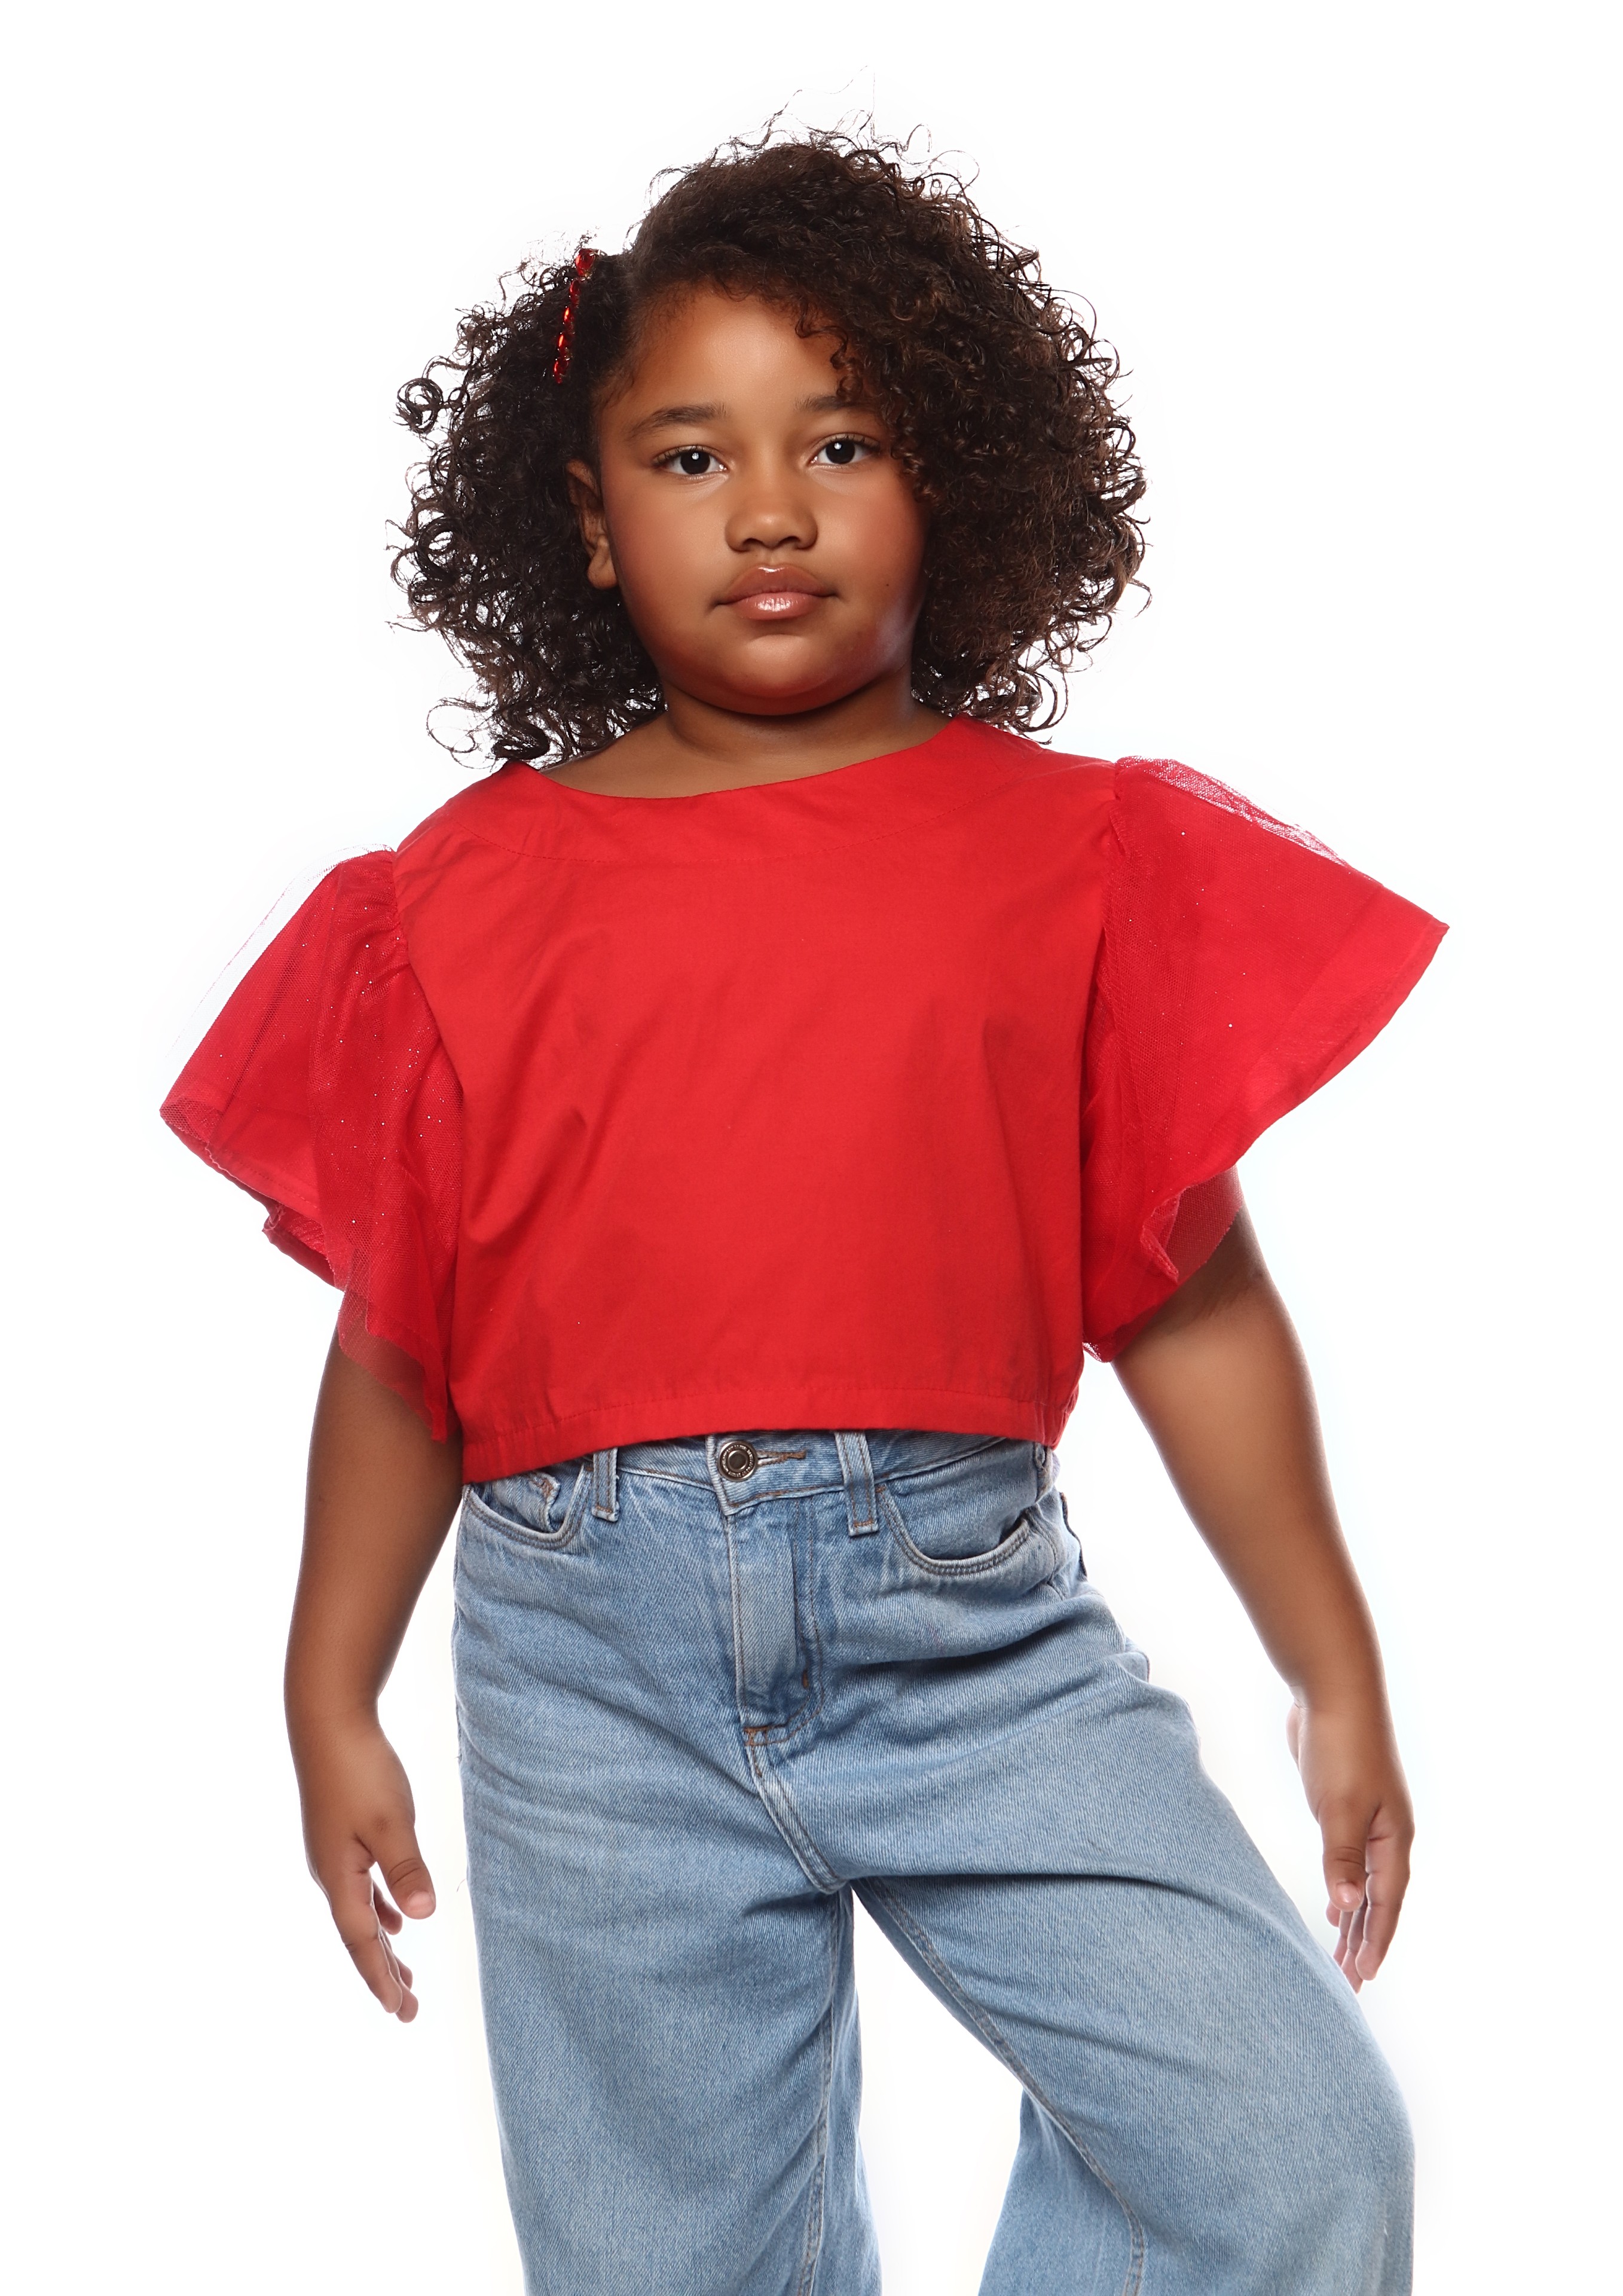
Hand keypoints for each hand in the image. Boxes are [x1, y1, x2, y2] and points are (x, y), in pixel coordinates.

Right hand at [291, 1713, 436, 2019]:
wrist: (327, 1721)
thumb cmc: (359, 1769)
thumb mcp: (390, 1821)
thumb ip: (405, 1868)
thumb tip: (422, 1916)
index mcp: (339, 1877)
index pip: (362, 1942)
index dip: (381, 1977)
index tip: (400, 2010)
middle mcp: (330, 1873)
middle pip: (359, 1936)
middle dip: (383, 1973)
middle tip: (408, 2009)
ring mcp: (333, 1854)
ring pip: (360, 1913)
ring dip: (382, 1945)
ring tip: (404, 1973)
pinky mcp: (341, 1834)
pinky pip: (361, 1889)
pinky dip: (379, 1910)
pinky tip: (396, 1916)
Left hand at [1286, 1697, 1412, 1991]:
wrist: (1331, 1691)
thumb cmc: (1340, 1747)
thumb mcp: (1339, 1807)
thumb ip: (1342, 1859)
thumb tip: (1347, 1908)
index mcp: (1392, 1838)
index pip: (1387, 1903)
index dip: (1375, 1941)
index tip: (1363, 1978)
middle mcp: (1386, 1834)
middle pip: (1379, 1900)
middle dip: (1365, 1941)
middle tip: (1350, 1983)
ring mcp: (1368, 1820)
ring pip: (1364, 1883)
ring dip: (1354, 1919)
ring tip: (1342, 1956)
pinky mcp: (1346, 1807)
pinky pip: (1349, 1862)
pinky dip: (1345, 1888)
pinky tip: (1336, 1904)